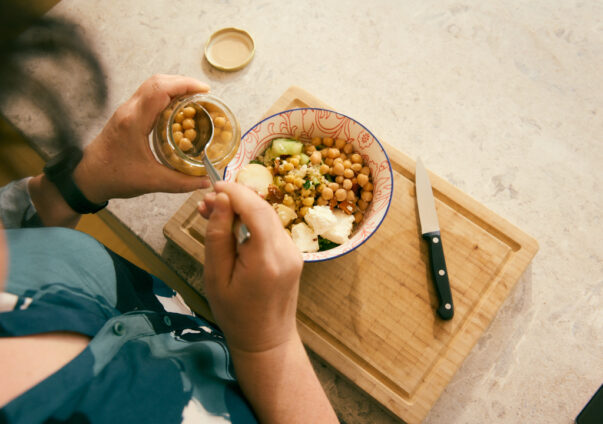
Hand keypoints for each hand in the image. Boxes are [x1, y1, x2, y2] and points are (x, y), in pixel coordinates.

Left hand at [73, 74, 210, 202]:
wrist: (87, 177)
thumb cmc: (114, 177)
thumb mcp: (152, 182)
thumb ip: (181, 182)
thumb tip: (205, 181)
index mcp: (134, 121)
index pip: (160, 90)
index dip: (184, 85)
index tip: (204, 91)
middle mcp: (129, 110)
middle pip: (157, 81)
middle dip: (182, 82)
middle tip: (203, 94)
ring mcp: (126, 110)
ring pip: (151, 86)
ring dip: (173, 86)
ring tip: (193, 98)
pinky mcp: (126, 115)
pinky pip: (148, 96)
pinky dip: (165, 95)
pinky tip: (177, 108)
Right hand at [199, 181, 302, 352]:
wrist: (266, 341)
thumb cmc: (235, 314)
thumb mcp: (216, 277)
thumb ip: (218, 237)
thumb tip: (222, 202)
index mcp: (266, 259)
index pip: (256, 210)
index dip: (235, 192)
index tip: (213, 187)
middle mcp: (286, 251)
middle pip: (263, 209)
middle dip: (236, 199)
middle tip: (206, 203)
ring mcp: (293, 253)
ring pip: (268, 217)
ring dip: (243, 210)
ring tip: (213, 214)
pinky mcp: (293, 255)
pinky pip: (272, 230)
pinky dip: (252, 223)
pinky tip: (232, 229)